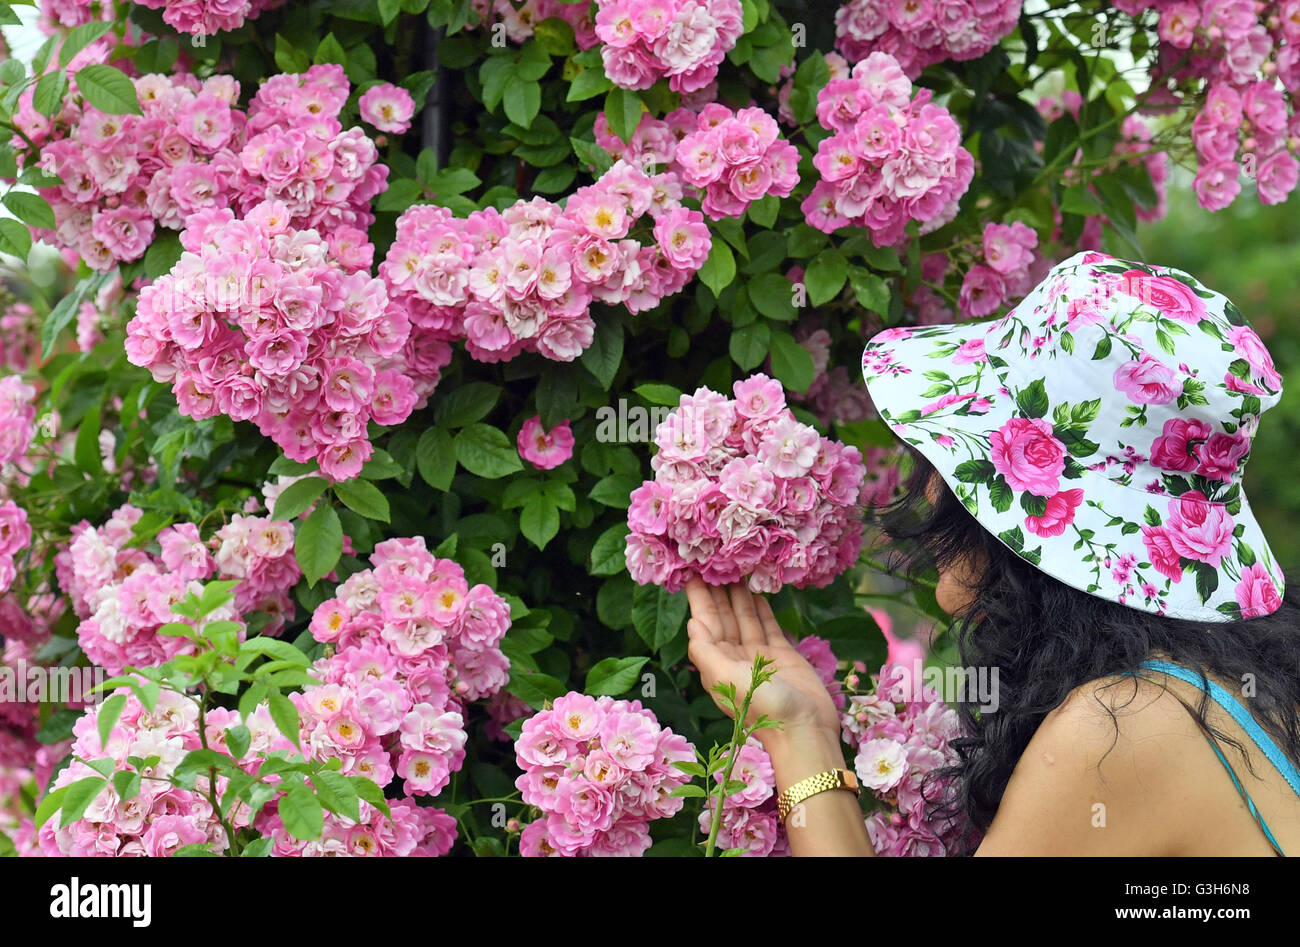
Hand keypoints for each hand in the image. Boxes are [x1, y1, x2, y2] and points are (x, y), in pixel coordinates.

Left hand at [684, 577, 841, 744]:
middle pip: (723, 617)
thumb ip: (705, 652)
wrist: (805, 730)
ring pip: (745, 618)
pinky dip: (761, 609)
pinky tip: (756, 592)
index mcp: (717, 662)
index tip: (691, 571)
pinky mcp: (782, 655)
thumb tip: (691, 622)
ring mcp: (759, 656)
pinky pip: (767, 626)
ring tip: (734, 567)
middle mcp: (734, 657)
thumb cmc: (762, 708)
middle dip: (716, 590)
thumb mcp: (725, 679)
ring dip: (738, 595)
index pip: (704, 623)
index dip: (698, 599)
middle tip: (713, 559)